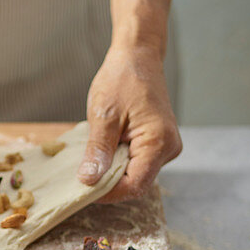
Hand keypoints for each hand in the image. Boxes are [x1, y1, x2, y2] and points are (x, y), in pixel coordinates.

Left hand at [77, 45, 181, 201]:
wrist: (137, 57)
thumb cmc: (122, 79)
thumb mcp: (104, 116)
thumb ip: (98, 150)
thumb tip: (89, 181)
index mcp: (158, 142)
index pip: (134, 185)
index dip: (108, 193)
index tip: (83, 190)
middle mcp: (168, 148)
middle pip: (136, 182)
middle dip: (108, 183)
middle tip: (80, 177)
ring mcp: (165, 146)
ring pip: (135, 174)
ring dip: (111, 172)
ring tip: (91, 160)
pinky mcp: (157, 143)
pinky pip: (136, 162)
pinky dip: (117, 161)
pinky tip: (102, 152)